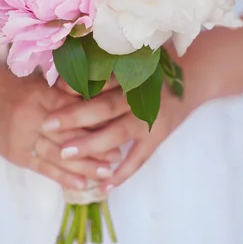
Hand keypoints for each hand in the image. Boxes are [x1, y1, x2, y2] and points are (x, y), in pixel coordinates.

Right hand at [0, 69, 118, 189]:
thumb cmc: (18, 89)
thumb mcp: (43, 84)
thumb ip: (68, 92)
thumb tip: (103, 97)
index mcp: (42, 95)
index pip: (73, 111)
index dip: (95, 121)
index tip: (116, 128)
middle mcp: (33, 116)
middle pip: (68, 134)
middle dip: (95, 146)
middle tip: (118, 155)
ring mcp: (23, 137)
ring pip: (58, 154)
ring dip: (83, 166)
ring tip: (106, 172)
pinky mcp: (17, 154)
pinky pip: (42, 167)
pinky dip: (62, 177)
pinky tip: (81, 184)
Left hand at [47, 41, 211, 189]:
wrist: (195, 74)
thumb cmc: (153, 65)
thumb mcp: (131, 57)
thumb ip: (103, 66)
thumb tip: (63, 77)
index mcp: (130, 73)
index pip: (100, 80)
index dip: (76, 85)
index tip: (53, 91)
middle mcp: (140, 95)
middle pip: (105, 106)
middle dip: (75, 117)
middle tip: (47, 125)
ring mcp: (151, 117)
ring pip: (119, 133)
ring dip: (92, 145)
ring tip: (65, 154)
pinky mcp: (160, 135)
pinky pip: (140, 157)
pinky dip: (123, 173)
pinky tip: (103, 186)